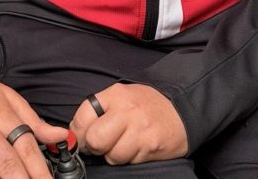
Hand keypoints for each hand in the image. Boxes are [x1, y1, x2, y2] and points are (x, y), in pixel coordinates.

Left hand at [69, 83, 187, 164]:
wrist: (180, 110)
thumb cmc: (146, 104)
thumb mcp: (122, 96)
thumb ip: (100, 109)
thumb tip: (76, 130)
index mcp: (115, 95)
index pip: (84, 115)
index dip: (78, 131)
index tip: (79, 138)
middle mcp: (126, 110)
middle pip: (95, 139)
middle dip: (93, 147)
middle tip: (99, 145)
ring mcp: (139, 130)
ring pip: (112, 155)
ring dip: (112, 155)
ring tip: (120, 145)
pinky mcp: (150, 147)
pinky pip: (128, 162)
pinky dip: (127, 159)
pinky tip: (134, 148)